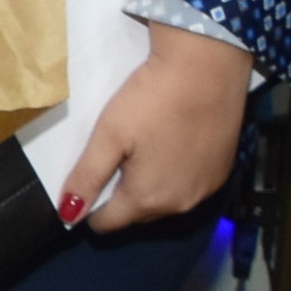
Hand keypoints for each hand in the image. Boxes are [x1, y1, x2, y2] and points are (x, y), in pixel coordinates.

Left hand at [60, 24, 253, 231]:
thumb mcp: (108, 135)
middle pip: (137, 214)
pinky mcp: (223, 172)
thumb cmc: (151, 99)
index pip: (108, 224)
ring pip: (165, 202)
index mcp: (147, 199)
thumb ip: (87, 177)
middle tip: (116, 156)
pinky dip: (176, 175)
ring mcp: (206, 190)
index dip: (91, 206)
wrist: (207, 66)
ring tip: (142, 150)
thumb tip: (67, 215)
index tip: (89, 177)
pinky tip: (172, 146)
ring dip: (150, 187)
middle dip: (121, 195)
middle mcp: (180, 205)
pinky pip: (189, 187)